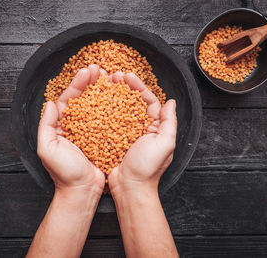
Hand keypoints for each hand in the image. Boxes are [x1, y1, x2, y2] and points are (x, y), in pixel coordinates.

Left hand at [37, 64, 106, 194]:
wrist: (82, 191)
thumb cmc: (64, 173)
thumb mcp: (48, 149)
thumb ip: (46, 125)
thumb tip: (50, 103)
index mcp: (61, 126)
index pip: (69, 99)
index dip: (78, 84)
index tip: (87, 71)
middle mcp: (76, 126)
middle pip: (84, 99)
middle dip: (91, 82)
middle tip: (100, 69)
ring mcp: (91, 131)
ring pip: (97, 106)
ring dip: (103, 91)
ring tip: (111, 78)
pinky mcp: (104, 138)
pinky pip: (109, 119)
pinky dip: (114, 108)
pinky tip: (121, 98)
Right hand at [107, 72, 176, 195]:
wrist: (130, 188)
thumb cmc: (148, 169)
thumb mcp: (165, 144)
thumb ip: (169, 122)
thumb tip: (172, 102)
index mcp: (155, 127)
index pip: (148, 100)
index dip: (138, 87)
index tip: (127, 76)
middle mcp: (140, 128)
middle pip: (132, 102)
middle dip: (123, 87)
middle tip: (113, 76)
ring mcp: (125, 133)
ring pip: (119, 109)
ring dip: (111, 96)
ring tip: (102, 84)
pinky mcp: (111, 139)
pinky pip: (107, 122)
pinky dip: (102, 111)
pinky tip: (94, 102)